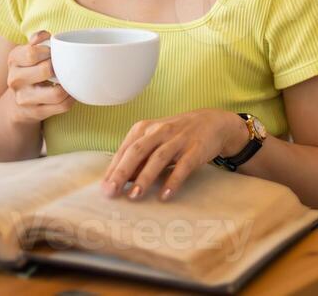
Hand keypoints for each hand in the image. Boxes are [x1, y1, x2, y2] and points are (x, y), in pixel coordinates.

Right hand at [4, 30, 72, 123]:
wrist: (17, 102)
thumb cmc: (30, 70)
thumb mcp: (27, 52)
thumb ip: (37, 39)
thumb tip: (46, 35)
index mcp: (14, 59)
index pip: (32, 52)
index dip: (48, 51)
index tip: (53, 53)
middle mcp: (15, 79)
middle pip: (46, 70)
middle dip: (60, 67)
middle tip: (63, 67)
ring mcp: (24, 98)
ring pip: (56, 93)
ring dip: (68, 85)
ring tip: (69, 80)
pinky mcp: (35, 113)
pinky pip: (62, 106)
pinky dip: (71, 99)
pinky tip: (70, 92)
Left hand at [102, 110, 249, 201]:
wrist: (212, 122)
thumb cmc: (176, 135)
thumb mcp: (154, 140)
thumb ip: (138, 157)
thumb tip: (120, 180)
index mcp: (145, 128)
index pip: (125, 149)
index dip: (113, 169)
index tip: (104, 188)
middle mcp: (159, 131)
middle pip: (137, 151)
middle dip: (123, 171)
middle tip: (112, 191)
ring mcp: (178, 139)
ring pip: (158, 158)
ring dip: (145, 177)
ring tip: (134, 195)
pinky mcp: (195, 149)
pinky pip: (183, 166)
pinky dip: (173, 180)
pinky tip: (165, 195)